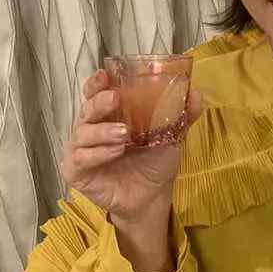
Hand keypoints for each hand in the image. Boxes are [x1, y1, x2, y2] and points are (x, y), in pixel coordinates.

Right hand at [60, 69, 201, 221]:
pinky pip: (81, 158)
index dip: (97, 83)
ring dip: (103, 130)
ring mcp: (81, 149)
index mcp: (109, 115)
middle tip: (115, 98)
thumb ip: (182, 115)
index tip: (105, 75)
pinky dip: (98, 153)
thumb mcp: (171, 136)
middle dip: (99, 102)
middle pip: (87, 109)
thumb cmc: (155, 162)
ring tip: (123, 134)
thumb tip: (196, 94)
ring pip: (83, 133)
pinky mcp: (76, 171)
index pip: (96, 93)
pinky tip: (115, 151)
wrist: (153, 197)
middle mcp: (91, 128)